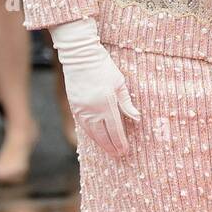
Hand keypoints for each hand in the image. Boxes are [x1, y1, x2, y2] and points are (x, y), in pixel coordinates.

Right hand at [49, 17, 140, 157]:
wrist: (80, 56)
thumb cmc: (103, 67)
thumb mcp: (120, 83)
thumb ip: (127, 103)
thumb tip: (136, 118)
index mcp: (106, 103)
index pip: (115, 130)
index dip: (121, 142)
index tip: (126, 151)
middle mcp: (92, 109)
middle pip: (103, 135)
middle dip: (111, 147)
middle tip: (119, 155)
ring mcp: (81, 109)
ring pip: (92, 133)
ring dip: (101, 144)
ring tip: (109, 150)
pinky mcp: (74, 106)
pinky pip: (83, 126)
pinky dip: (91, 135)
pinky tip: (96, 138)